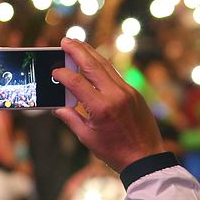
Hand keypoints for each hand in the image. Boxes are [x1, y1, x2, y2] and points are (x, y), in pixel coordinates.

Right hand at [53, 38, 164, 171]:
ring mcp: (128, 92)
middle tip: (66, 40)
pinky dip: (102, 66)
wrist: (145, 159)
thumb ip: (71, 119)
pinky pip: (115, 75)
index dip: (63, 74)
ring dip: (91, 53)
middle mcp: (115, 95)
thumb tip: (58, 107)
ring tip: (78, 44)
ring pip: (106, 66)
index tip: (54, 71)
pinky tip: (94, 62)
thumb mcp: (88, 138)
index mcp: (101, 108)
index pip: (77, 83)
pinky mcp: (134, 93)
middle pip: (93, 65)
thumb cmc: (115, 152)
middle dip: (78, 51)